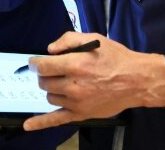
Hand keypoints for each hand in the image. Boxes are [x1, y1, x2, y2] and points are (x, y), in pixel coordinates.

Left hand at [22, 32, 164, 130]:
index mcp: (74, 65)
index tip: (36, 61)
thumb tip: (49, 49)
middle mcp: (73, 85)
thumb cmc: (116, 58)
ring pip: (50, 97)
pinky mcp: (81, 114)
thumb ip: (68, 39)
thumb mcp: (93, 38)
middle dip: (47, 74)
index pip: (43, 65)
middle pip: (44, 82)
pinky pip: (56, 120)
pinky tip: (27, 125)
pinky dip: (40, 122)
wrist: (136, 80)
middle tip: (56, 70)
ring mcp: (76, 102)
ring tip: (65, 82)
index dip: (36, 62)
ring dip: (52, 89)